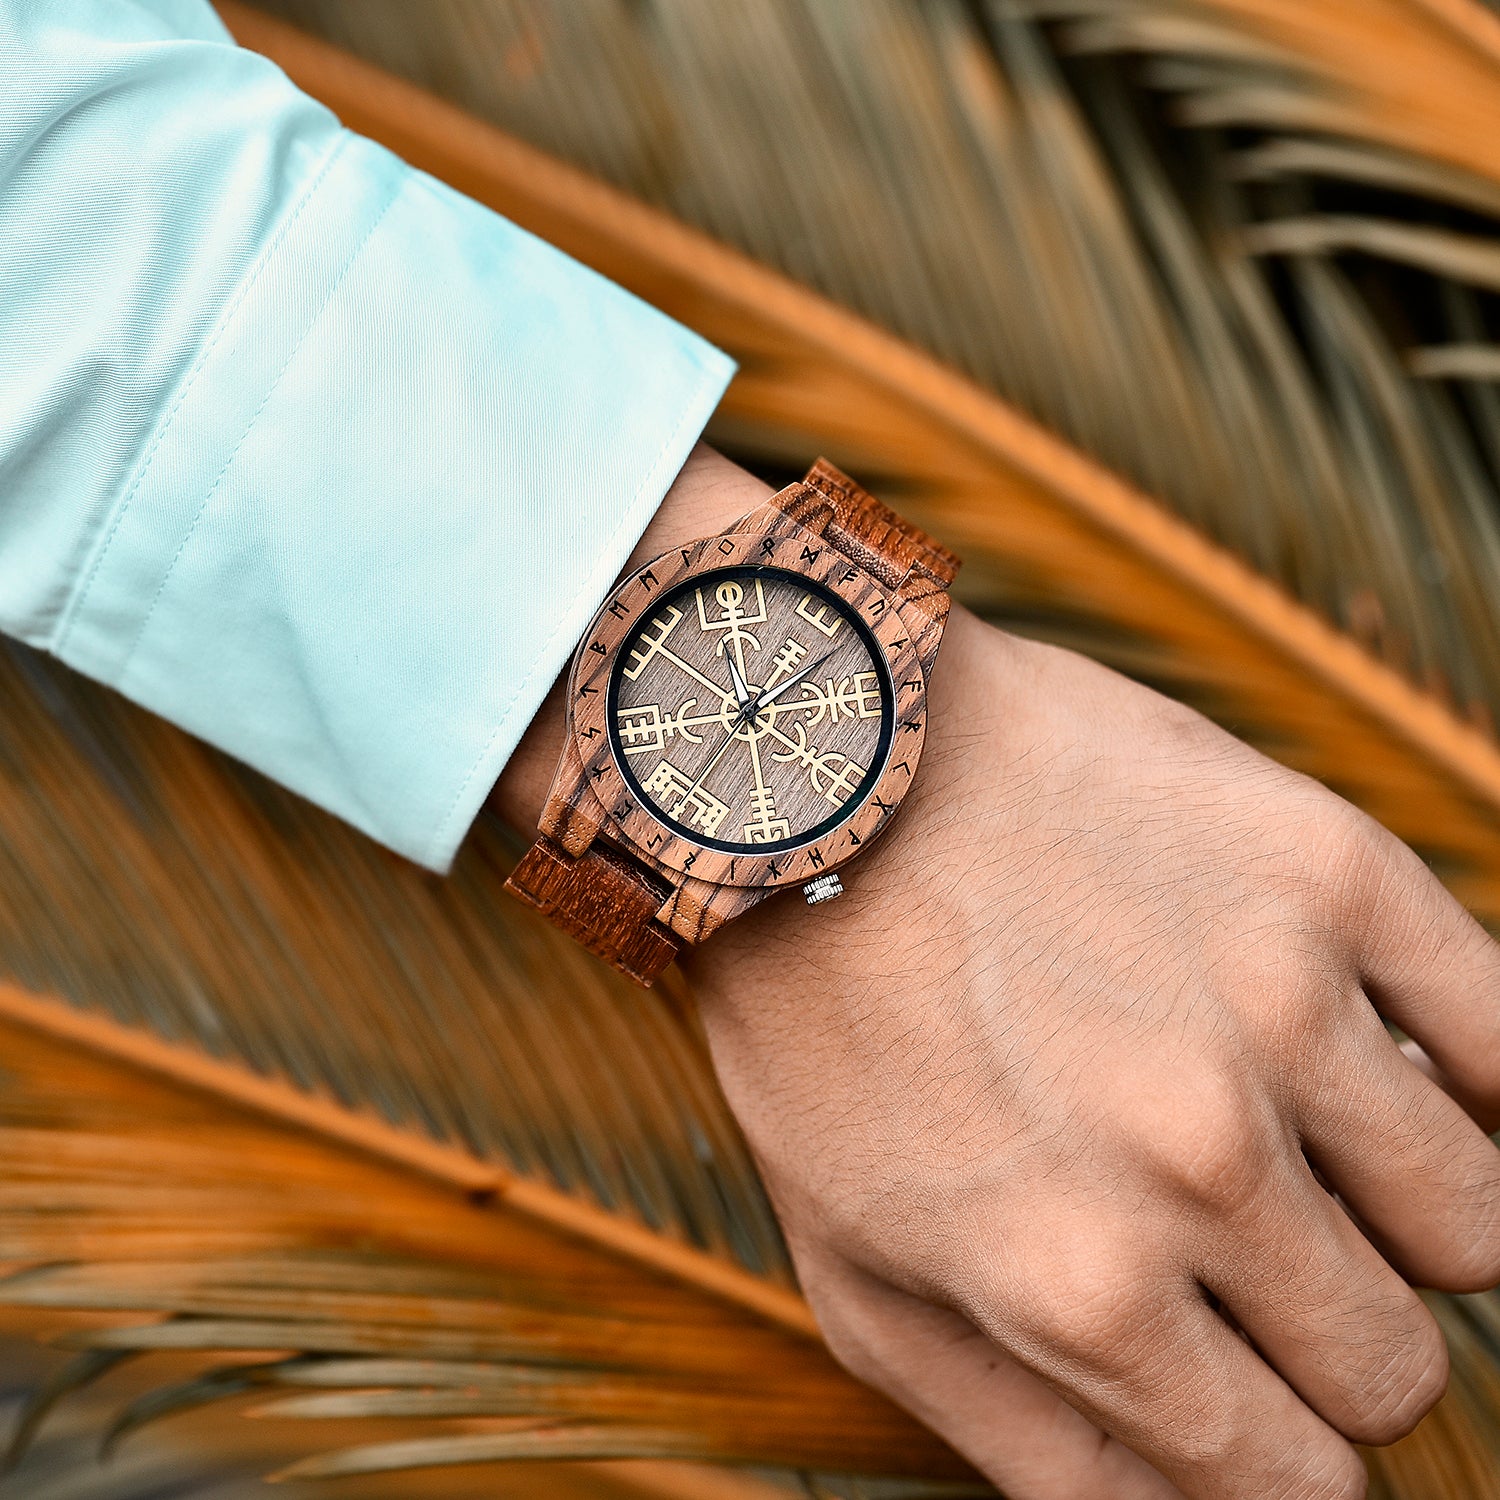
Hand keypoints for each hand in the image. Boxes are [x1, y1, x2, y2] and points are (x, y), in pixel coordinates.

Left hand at [691, 607, 1499, 1499]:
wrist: (820, 779)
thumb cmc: (824, 1021)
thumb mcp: (855, 1266)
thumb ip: (1025, 1438)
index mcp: (1076, 1286)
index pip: (1294, 1481)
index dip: (1280, 1458)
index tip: (1253, 1400)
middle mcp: (1195, 1160)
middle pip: (1390, 1361)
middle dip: (1326, 1340)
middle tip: (1240, 1249)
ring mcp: (1278, 1003)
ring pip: (1474, 1224)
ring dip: (1394, 1214)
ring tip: (1288, 1137)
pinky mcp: (1325, 869)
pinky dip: (1462, 1075)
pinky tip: (1366, 1056)